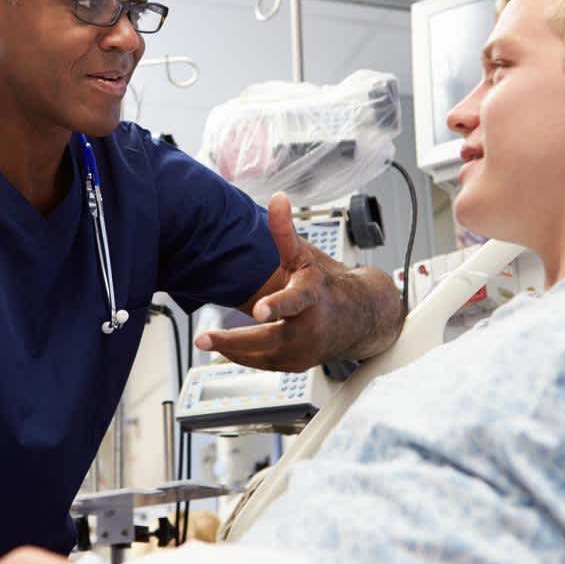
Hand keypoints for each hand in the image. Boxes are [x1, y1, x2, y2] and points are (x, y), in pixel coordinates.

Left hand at [194, 192, 402, 371]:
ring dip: (232, 348)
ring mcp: (306, 350)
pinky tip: (227, 346)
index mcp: (312, 296)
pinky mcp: (298, 365)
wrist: (361, 319)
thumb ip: (285, 231)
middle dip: (233, 340)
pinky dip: (245, 355)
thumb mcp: (304, 257)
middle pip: (269, 338)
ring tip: (207, 340)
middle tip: (203, 338)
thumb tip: (277, 198)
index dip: (276, 305)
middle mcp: (311, 327)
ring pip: (262, 355)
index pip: (294, 300)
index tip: (258, 311)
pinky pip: (265, 363)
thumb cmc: (326, 286)